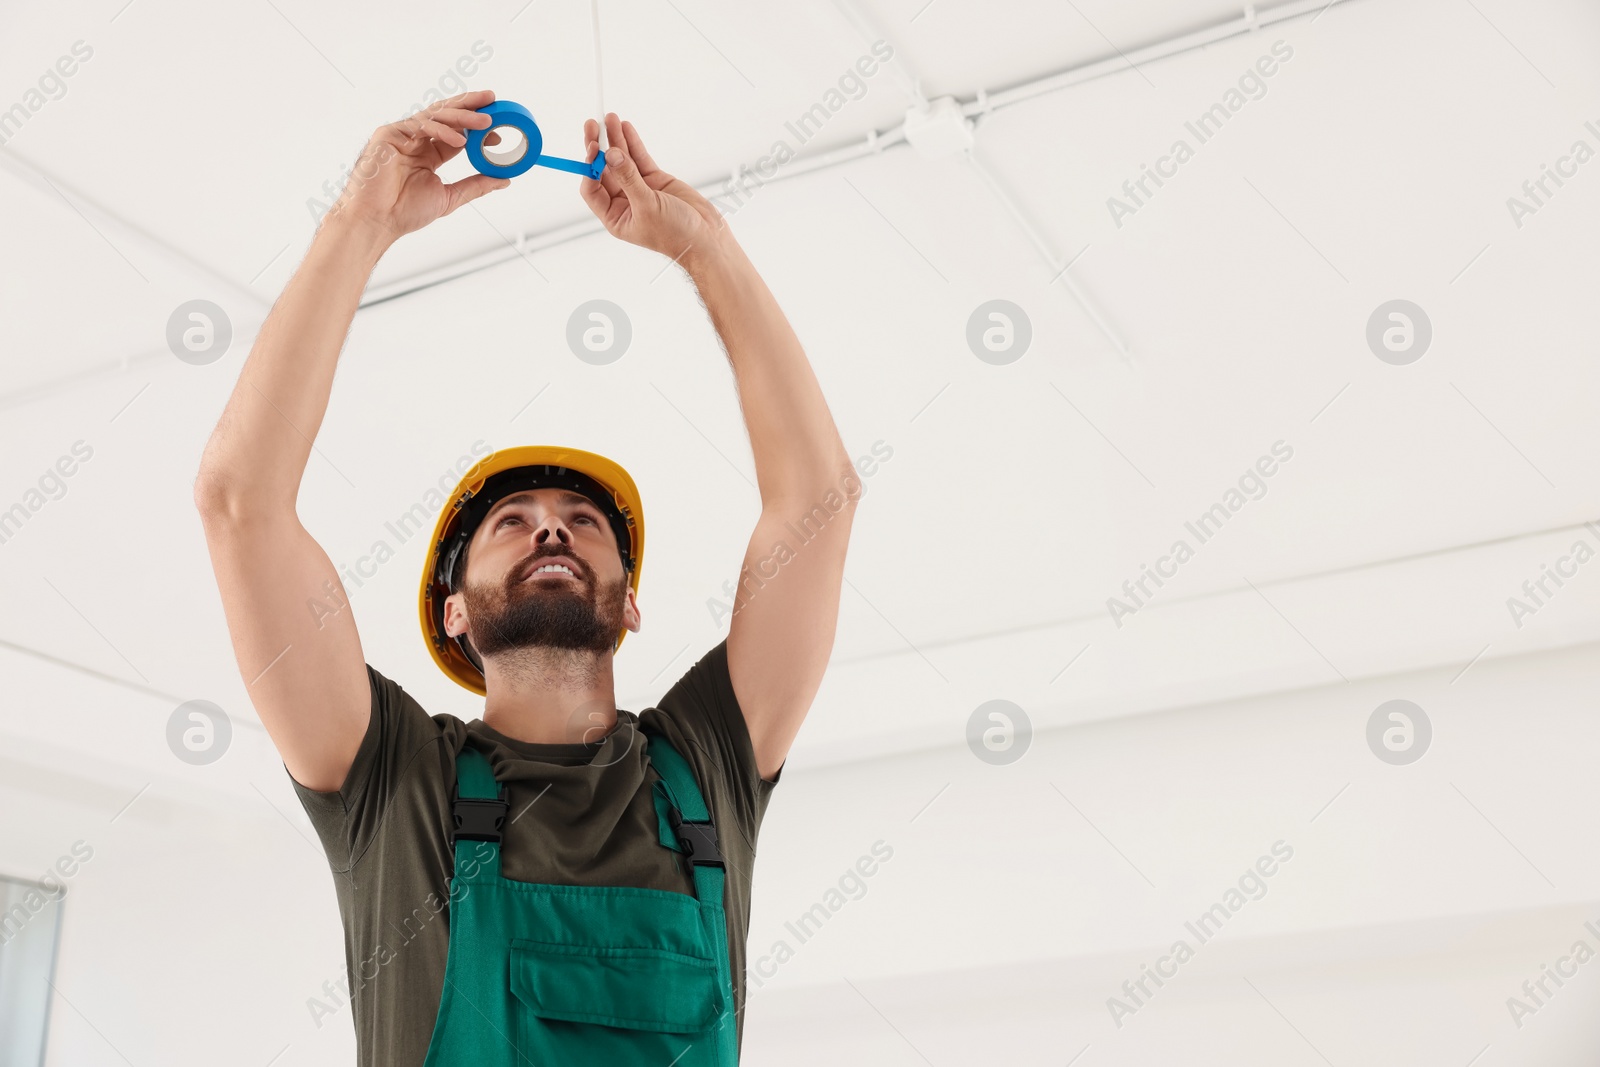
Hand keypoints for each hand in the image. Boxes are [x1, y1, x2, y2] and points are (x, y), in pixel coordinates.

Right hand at [324, 90, 510, 242]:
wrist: (378, 220)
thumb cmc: (405, 212)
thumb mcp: (450, 196)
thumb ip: (476, 185)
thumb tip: (504, 179)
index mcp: (428, 153)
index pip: (456, 132)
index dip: (477, 127)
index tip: (498, 129)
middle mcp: (415, 140)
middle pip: (446, 115)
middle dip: (470, 105)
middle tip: (493, 98)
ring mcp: (402, 135)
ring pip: (436, 116)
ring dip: (462, 116)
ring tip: (485, 121)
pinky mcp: (389, 134)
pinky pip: (420, 125)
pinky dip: (442, 130)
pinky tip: (461, 140)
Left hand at [579, 113, 727, 263]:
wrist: (705, 238)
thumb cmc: (675, 234)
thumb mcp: (647, 206)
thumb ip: (629, 178)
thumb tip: (610, 154)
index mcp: (615, 216)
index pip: (592, 188)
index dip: (589, 167)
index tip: (593, 148)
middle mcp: (624, 202)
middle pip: (604, 170)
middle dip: (598, 148)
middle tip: (593, 125)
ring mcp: (640, 189)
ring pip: (622, 160)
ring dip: (616, 140)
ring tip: (610, 118)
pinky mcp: (656, 180)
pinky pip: (640, 158)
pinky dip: (633, 143)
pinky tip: (626, 128)